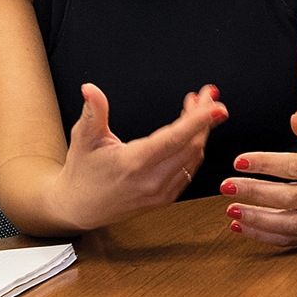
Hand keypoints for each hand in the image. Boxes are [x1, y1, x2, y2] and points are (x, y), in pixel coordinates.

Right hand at [55, 83, 227, 230]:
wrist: (80, 208)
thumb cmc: (82, 172)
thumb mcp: (82, 139)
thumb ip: (93, 112)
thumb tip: (90, 89)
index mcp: (134, 164)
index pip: (175, 139)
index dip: (199, 121)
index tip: (217, 107)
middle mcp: (152, 180)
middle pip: (191, 145)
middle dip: (204, 117)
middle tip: (208, 94)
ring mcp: (162, 192)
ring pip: (194, 157)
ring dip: (201, 130)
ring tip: (198, 106)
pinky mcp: (166, 197)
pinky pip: (189, 169)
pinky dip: (194, 147)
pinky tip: (191, 131)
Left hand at [221, 111, 296, 247]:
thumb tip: (296, 118)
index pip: (295, 167)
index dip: (265, 164)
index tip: (239, 161)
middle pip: (289, 197)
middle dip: (254, 192)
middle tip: (226, 186)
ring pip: (289, 224)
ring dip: (257, 219)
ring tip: (231, 210)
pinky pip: (290, 239)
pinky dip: (263, 236)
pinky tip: (241, 226)